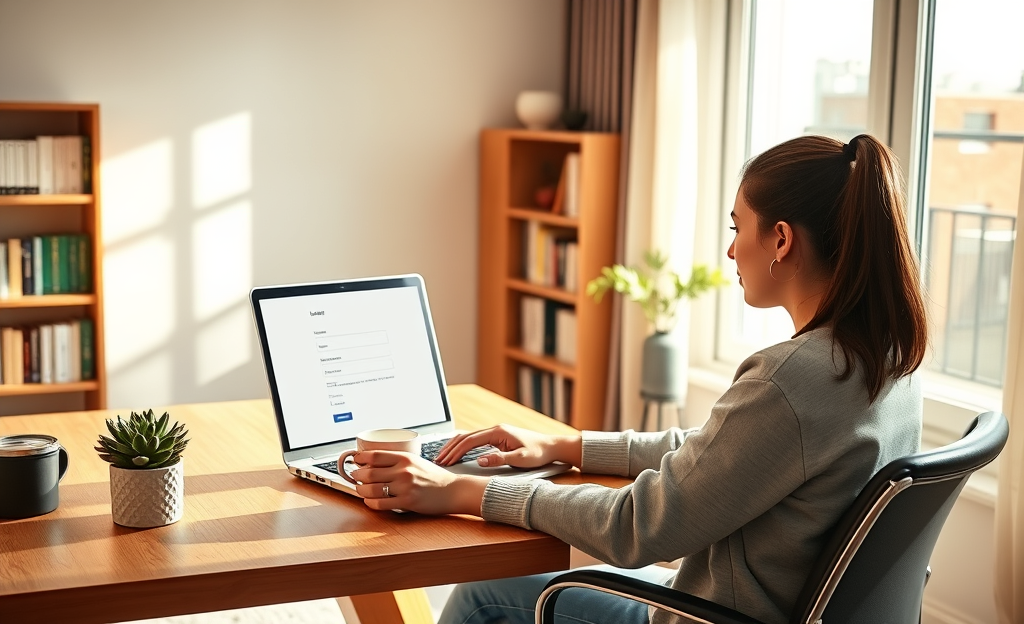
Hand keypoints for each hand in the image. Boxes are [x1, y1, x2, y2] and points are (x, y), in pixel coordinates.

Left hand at [348, 450, 488, 514]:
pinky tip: (369, 501)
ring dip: (361, 490)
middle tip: (355, 476)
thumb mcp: (416, 461)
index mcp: (405, 458)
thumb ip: (397, 461)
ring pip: (371, 489)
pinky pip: (380, 504)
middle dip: (357, 475)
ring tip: (361, 489)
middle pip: (369, 472)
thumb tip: (373, 462)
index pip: (374, 455)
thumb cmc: (434, 477)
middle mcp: (404, 471)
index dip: (360, 458)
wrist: (452, 490)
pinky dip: (370, 503)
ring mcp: (405, 487)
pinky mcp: (407, 502)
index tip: (355, 460)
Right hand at [433, 424, 581, 468]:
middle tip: (437, 460)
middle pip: (466, 437)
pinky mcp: (497, 437)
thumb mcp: (520, 459)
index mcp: (498, 432)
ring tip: (442, 457)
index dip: (456, 451)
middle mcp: (495, 429)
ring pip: (469, 437)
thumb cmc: (538, 453)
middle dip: (450, 448)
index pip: (471, 441)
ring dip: (455, 446)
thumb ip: (499, 459)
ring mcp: (495, 432)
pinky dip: (463, 446)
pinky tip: (456, 452)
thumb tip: (479, 459)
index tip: (445, 461)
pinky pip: (475, 440)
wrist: (551, 446)